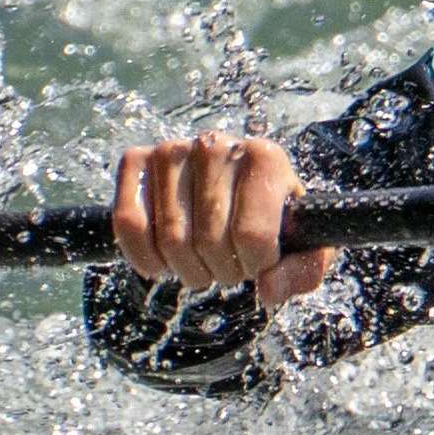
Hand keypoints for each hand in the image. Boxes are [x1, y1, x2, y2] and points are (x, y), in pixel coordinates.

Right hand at [111, 134, 334, 307]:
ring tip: (204, 263)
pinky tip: (163, 263)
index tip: (259, 264)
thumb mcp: (305, 243)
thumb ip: (304, 271)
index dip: (256, 266)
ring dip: (187, 270)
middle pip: (210, 241)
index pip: (253, 234)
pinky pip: (128, 224)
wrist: (235, 185)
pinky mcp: (135, 160)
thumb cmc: (274, 218)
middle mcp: (216, 144)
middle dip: (223, 271)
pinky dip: (144, 257)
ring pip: (171, 238)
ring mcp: (172, 149)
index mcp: (266, 157)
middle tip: (230, 266)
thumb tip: (268, 289)